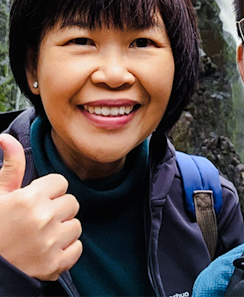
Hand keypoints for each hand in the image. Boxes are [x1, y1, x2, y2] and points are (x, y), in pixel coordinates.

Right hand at [0, 133, 81, 280]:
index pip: (61, 183)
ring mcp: (50, 243)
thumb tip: (5, 137)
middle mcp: (43, 219)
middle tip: (38, 220)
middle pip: (71, 203)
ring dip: (63, 230)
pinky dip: (66, 251)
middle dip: (58, 210)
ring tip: (42, 236)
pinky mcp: (55, 265)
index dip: (48, 192)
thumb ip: (11, 166)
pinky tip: (48, 250)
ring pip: (76, 225)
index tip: (35, 202)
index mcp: (30, 198)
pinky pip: (77, 249)